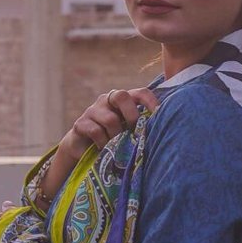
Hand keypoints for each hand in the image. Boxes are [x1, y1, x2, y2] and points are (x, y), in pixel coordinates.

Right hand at [36, 87, 160, 203]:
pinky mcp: (80, 123)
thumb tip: (161, 131)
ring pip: (110, 119)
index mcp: (123, 100)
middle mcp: (107, 101)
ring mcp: (92, 110)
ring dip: (116, 136)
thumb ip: (139, 126)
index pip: (139, 92)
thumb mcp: (128, 131)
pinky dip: (103, 143)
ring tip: (116, 145)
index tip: (158, 113)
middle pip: (121, 95)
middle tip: (133, 130)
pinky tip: (103, 148)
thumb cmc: (113, 139)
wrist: (84, 149)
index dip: (150, 101)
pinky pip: (96, 131)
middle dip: (131, 114)